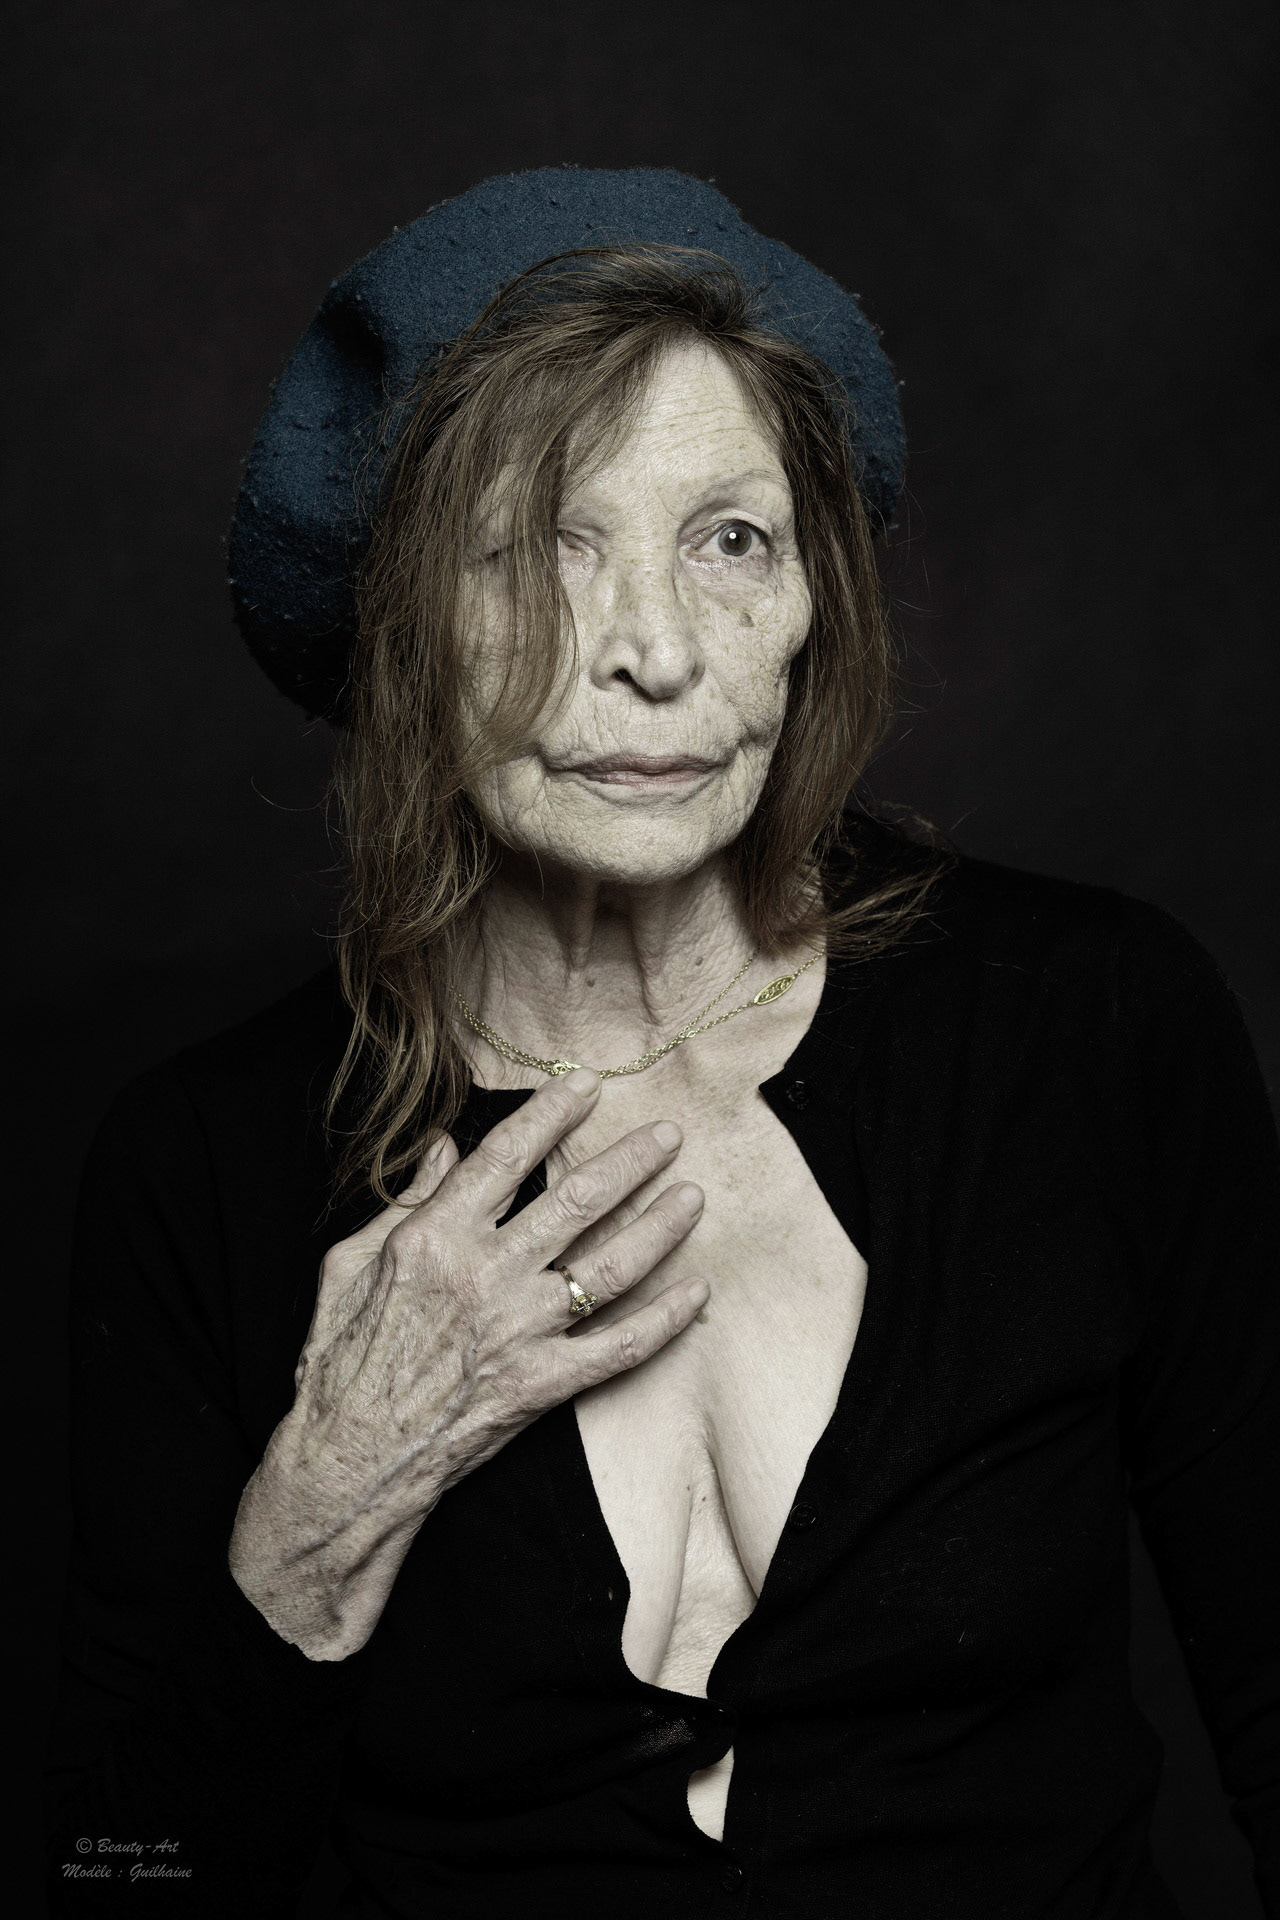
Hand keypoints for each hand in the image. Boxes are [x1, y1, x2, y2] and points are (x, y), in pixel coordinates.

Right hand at [228, 1068, 705, 1658]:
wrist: (351, 1458)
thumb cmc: (340, 1360)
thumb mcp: (348, 1264)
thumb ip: (403, 1202)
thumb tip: (442, 1147)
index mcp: (434, 1238)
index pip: (506, 1156)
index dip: (551, 1114)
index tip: (586, 1085)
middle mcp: (485, 1276)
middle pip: (575, 1201)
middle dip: (630, 1160)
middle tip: (667, 1134)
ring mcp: (520, 1331)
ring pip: (610, 1266)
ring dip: (658, 1226)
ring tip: (691, 1195)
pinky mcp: (542, 1384)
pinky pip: (620, 1348)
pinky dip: (665, 1320)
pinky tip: (697, 1292)